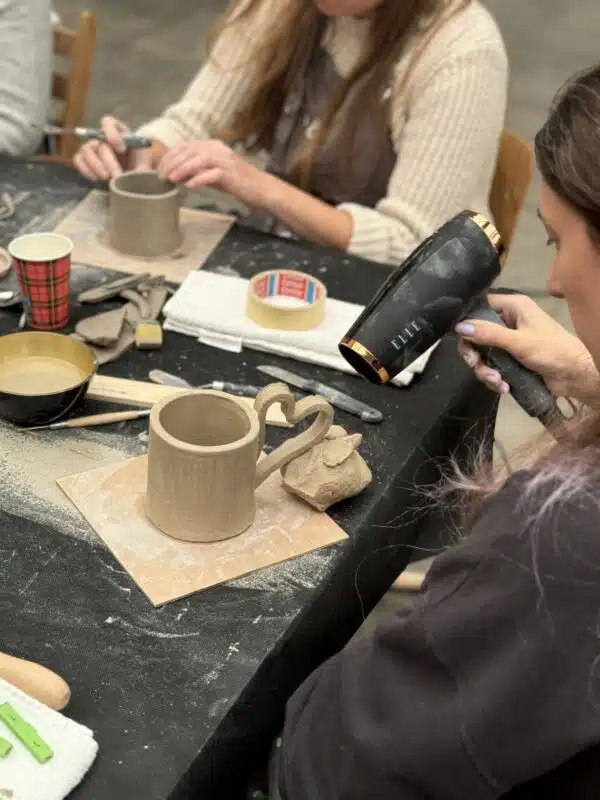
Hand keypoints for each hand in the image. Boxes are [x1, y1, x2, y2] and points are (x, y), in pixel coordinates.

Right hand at [73, 116, 152, 180]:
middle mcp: (102, 137)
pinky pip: (78, 160)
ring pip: (86, 151)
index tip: (122, 149)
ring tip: (107, 178)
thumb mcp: (144, 165)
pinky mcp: (84, 160)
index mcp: (118, 132)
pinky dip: (86, 170)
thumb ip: (144, 164)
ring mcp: (91, 148)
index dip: (113, 134)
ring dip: (96, 166)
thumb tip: (146, 169)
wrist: (129, 184)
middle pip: (99, 143)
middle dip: (109, 161)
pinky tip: (96, 179)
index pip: (108, 122)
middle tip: (117, 176)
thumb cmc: (138, 170)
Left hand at [157, 140, 267, 206]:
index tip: (159, 169)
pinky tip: (189, 186)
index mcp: (212, 146)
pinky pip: (211, 174)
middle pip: (189, 151)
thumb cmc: (238, 183)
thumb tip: (176, 174)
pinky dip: (198, 179)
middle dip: (172, 163)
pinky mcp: (231, 173)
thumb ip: (197, 170)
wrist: (261, 190)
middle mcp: (218, 149)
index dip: (170, 156)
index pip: (186, 146)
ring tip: (171, 179)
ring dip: (182, 169)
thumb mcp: (214, 174)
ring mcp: (225, 160)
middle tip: (161, 176)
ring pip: (198, 160)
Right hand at [455, 293, 599, 400]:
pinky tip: (504, 387)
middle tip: (476, 365)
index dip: (467, 320)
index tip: (459, 337)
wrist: (574, 376)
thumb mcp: (518, 342)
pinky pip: (492, 366)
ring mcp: (509, 341)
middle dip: (476, 354)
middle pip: (476, 334)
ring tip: (497, 382)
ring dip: (486, 370)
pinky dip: (495, 378)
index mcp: (513, 307)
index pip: (480, 306)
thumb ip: (489, 334)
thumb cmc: (551, 350)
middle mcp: (509, 321)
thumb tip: (459, 327)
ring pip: (483, 354)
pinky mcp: (511, 359)